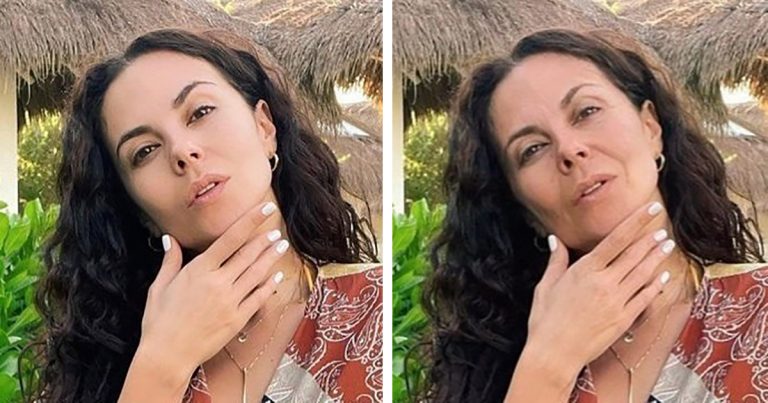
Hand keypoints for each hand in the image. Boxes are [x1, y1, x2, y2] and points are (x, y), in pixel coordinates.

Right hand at [137, 201, 287, 375]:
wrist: (167, 356)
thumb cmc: (159, 321)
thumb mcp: (159, 287)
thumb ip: (170, 261)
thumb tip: (168, 238)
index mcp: (199, 270)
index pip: (230, 238)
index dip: (250, 221)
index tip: (265, 208)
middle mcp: (218, 283)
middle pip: (248, 254)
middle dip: (265, 239)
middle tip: (277, 228)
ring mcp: (230, 301)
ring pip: (257, 273)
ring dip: (271, 257)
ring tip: (282, 245)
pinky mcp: (238, 319)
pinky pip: (258, 298)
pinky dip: (269, 285)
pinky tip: (277, 276)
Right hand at [525, 201, 674, 373]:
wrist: (554, 353)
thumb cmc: (545, 320)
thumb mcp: (546, 286)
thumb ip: (556, 261)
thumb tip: (555, 240)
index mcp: (585, 270)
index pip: (616, 239)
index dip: (636, 222)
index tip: (650, 209)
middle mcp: (604, 283)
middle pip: (634, 255)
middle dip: (651, 238)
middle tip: (663, 226)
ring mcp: (617, 301)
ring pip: (643, 274)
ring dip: (657, 258)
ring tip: (668, 245)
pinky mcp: (624, 319)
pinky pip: (645, 298)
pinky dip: (655, 285)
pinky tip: (663, 276)